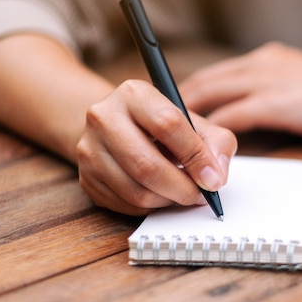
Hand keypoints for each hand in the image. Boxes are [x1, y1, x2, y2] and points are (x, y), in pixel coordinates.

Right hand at [76, 80, 236, 215]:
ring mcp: (88, 149)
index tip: (214, 179)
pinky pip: (125, 205)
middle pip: (147, 165)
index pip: (168, 125)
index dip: (196, 157)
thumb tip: (216, 176)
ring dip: (168, 200)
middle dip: (182, 188)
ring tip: (183, 193)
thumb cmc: (164, 126)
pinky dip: (151, 208)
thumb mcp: (194, 122)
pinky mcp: (85, 178)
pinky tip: (161, 195)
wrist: (119, 128)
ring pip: (136, 191)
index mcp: (134, 94)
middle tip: (201, 195)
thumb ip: (216, 143)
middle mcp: (103, 117)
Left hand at [180, 42, 301, 141]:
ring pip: (209, 96)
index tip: (175, 109)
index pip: (216, 73)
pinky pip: (230, 118)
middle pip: (203, 81)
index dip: (191, 90)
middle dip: (177, 104)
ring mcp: (266, 82)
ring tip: (170, 142)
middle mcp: (260, 64)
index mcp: (266, 59)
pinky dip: (211, 135)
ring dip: (187, 120)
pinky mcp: (275, 103)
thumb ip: (276, 90)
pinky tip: (200, 151)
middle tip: (159, 129)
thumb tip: (255, 109)